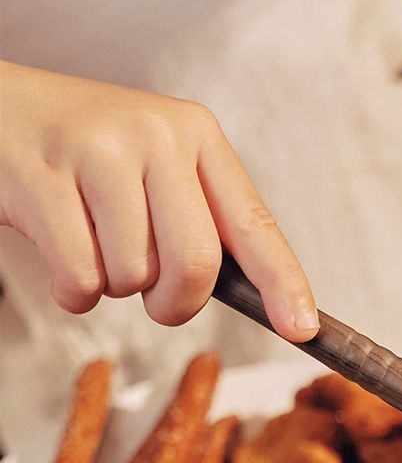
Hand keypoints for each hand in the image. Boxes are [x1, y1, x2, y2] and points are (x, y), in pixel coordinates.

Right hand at [0, 64, 316, 337]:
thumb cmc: (84, 150)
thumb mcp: (156, 162)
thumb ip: (203, 218)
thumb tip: (265, 300)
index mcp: (195, 134)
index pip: (254, 224)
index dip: (283, 284)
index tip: (301, 329)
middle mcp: (152, 134)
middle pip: (196, 264)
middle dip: (177, 303)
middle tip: (157, 300)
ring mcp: (94, 151)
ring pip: (135, 275)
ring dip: (115, 287)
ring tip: (92, 246)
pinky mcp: (39, 176)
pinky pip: (81, 277)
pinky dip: (74, 290)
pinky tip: (59, 252)